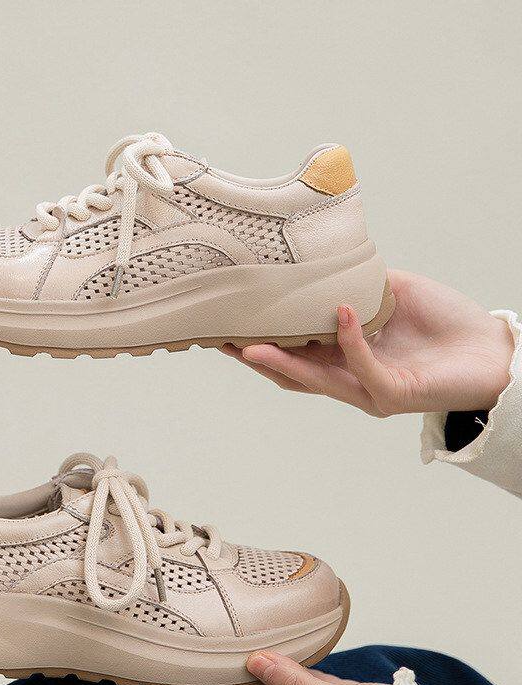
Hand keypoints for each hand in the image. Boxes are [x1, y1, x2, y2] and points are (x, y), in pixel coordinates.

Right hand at [227, 270, 514, 415]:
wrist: (493, 351)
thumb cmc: (445, 324)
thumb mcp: (393, 294)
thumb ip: (359, 285)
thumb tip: (325, 262)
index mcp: (343, 357)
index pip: (293, 353)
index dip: (259, 342)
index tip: (228, 324)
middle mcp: (348, 379)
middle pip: (291, 374)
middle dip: (255, 359)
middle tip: (221, 341)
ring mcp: (367, 389)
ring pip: (314, 380)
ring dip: (282, 363)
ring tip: (253, 345)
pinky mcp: (392, 393)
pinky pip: (363, 367)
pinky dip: (350, 341)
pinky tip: (342, 313)